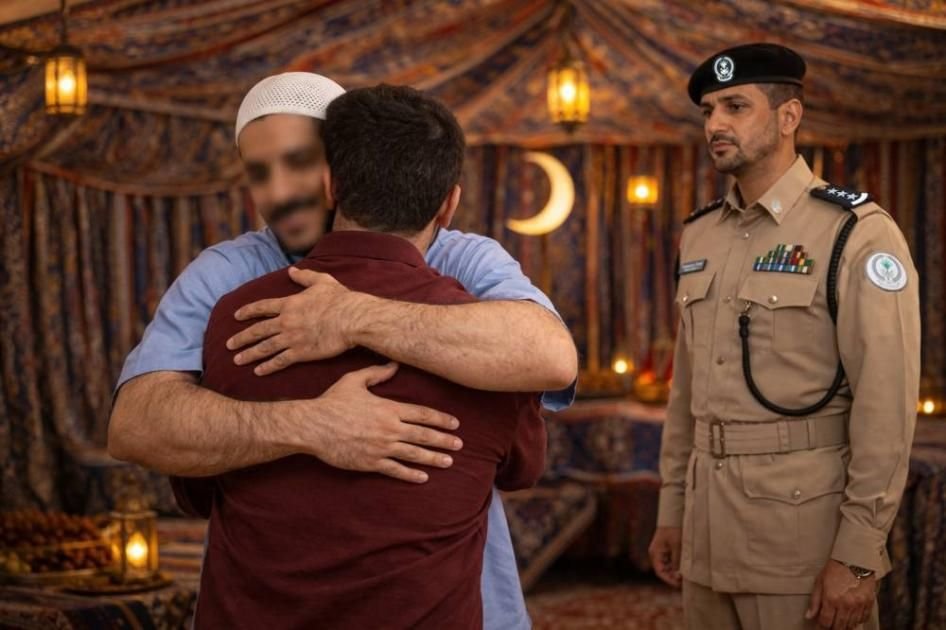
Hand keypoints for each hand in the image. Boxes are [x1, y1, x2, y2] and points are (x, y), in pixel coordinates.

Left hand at [228, 267, 360, 374]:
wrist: (351, 319)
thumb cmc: (340, 299)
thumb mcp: (322, 281)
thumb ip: (305, 276)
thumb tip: (292, 270)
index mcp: (289, 304)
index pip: (262, 307)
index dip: (247, 311)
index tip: (236, 316)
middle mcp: (286, 322)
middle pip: (257, 330)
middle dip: (241, 338)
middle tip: (229, 345)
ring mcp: (292, 338)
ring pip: (264, 348)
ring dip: (249, 354)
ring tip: (237, 360)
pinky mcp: (301, 353)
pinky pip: (280, 361)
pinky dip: (268, 367)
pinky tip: (258, 371)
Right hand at [289, 362, 462, 482]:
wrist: (312, 426)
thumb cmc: (332, 402)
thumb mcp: (354, 380)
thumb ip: (376, 373)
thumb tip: (394, 364)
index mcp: (388, 409)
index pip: (422, 414)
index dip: (441, 419)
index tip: (455, 424)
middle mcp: (389, 429)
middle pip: (423, 435)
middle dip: (444, 440)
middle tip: (460, 445)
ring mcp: (381, 447)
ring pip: (414, 454)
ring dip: (433, 458)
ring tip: (449, 462)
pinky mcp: (370, 462)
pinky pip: (395, 470)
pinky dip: (410, 474)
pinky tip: (423, 477)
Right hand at [648, 526, 682, 587]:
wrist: (673, 516)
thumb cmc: (673, 529)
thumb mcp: (677, 546)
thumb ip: (677, 561)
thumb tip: (678, 575)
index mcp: (655, 554)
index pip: (660, 572)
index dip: (669, 580)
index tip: (680, 584)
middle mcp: (656, 554)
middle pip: (663, 571)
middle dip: (673, 577)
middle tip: (685, 581)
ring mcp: (661, 552)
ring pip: (667, 567)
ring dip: (675, 572)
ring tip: (686, 575)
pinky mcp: (666, 549)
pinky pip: (670, 561)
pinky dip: (676, 566)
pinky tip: (685, 568)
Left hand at [806, 560, 876, 628]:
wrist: (855, 559)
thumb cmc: (835, 569)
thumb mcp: (820, 582)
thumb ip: (814, 601)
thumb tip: (809, 616)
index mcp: (831, 599)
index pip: (825, 622)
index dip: (821, 627)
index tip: (818, 628)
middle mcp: (845, 604)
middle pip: (839, 626)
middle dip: (832, 629)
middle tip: (829, 627)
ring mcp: (858, 605)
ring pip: (851, 625)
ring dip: (844, 627)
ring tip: (839, 624)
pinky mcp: (869, 603)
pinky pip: (863, 619)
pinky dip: (857, 621)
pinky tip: (851, 619)